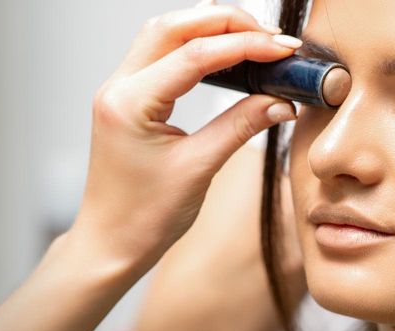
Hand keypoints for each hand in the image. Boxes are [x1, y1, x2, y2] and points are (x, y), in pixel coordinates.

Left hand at [73, 3, 301, 265]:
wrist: (112, 244)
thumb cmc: (144, 216)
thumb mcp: (200, 168)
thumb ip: (241, 126)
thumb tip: (281, 101)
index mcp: (130, 103)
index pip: (194, 55)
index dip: (245, 46)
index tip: (282, 50)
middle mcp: (119, 87)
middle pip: (175, 27)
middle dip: (226, 22)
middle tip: (271, 37)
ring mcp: (122, 90)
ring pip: (166, 34)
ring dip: (210, 28)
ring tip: (254, 38)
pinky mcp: (132, 99)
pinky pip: (163, 55)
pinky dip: (197, 45)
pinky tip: (225, 52)